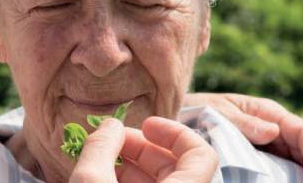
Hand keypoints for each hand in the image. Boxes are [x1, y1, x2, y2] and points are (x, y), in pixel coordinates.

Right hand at [69, 117, 217, 182]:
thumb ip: (101, 147)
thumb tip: (110, 126)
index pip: (201, 154)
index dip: (174, 131)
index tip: (146, 124)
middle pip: (177, 166)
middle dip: (143, 147)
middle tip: (113, 140)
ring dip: (134, 166)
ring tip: (104, 158)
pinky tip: (105, 177)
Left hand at [184, 93, 302, 182]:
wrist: (178, 118)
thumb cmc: (197, 109)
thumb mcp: (217, 111)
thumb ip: (244, 122)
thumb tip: (274, 131)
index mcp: (265, 112)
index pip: (300, 131)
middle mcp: (271, 128)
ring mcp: (266, 144)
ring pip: (297, 161)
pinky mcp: (257, 158)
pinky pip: (280, 169)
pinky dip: (295, 178)